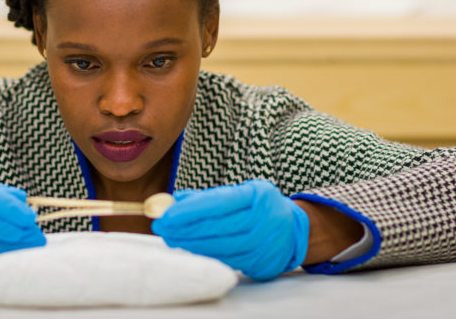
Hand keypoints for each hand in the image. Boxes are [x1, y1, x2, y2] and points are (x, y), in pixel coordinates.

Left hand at [151, 179, 308, 280]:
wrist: (293, 229)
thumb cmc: (258, 207)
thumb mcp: (240, 193)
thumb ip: (209, 196)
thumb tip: (174, 200)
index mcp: (257, 195)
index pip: (218, 204)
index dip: (190, 211)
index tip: (166, 215)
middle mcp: (264, 219)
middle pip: (217, 227)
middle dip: (184, 229)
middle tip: (161, 228)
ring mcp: (265, 243)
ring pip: (220, 247)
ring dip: (191, 244)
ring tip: (171, 238)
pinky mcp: (262, 263)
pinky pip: (227, 260)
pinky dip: (206, 254)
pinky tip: (191, 249)